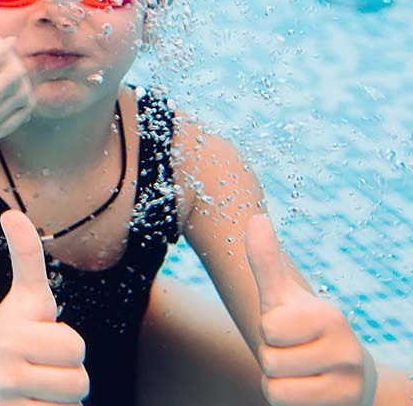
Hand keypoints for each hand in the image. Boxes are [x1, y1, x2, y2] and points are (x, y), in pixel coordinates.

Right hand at [0, 210, 88, 404]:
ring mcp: (6, 405)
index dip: (66, 346)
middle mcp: (4, 372)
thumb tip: (12, 213)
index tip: (40, 341)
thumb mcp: (21, 300)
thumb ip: (26, 257)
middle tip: (40, 370)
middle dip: (67, 376)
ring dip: (60, 401)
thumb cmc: (6, 338)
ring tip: (35, 391)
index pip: (75, 347)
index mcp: (10, 335)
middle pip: (79, 382)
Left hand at [246, 214, 376, 405]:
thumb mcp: (282, 296)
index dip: (269, 331)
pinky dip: (286, 399)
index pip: (268, 328)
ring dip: (278, 381)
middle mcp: (347, 348)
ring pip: (275, 386)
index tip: (288, 330)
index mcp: (329, 316)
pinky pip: (284, 403)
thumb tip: (255, 218)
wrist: (343, 375)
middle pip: (269, 359)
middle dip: (272, 357)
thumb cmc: (302, 329)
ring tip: (299, 371)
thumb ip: (265, 261)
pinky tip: (307, 390)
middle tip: (294, 353)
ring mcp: (350, 382)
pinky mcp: (346, 405)